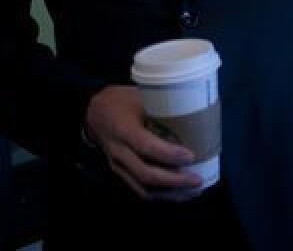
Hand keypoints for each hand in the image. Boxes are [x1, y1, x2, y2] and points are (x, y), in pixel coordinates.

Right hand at [85, 85, 201, 199]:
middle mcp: (119, 151)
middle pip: (145, 173)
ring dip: (169, 193)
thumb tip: (197, 113)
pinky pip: (139, 189)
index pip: (146, 146)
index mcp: (123, 129)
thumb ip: (163, 107)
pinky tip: (178, 194)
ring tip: (192, 192)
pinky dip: (159, 195)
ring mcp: (118, 165)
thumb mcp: (141, 97)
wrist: (96, 113)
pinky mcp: (120, 173)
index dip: (169, 154)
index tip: (191, 156)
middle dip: (174, 181)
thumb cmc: (122, 102)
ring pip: (142, 187)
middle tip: (197, 180)